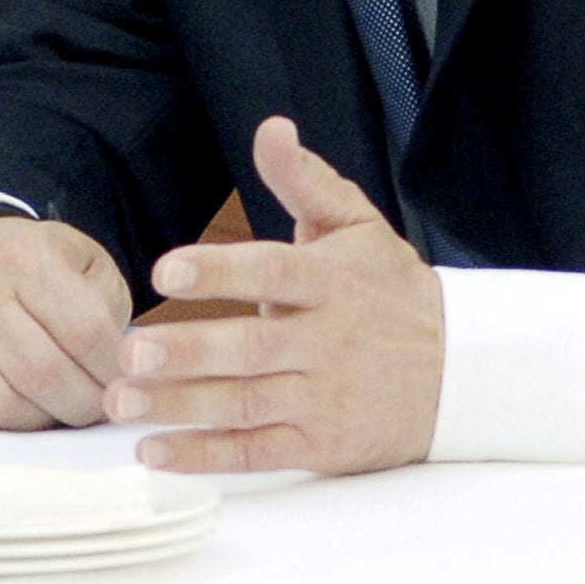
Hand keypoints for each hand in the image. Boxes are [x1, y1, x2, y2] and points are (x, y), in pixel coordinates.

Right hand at [0, 218, 130, 429]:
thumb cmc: (34, 267)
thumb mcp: (83, 262)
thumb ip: (108, 306)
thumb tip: (119, 370)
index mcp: (25, 257)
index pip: (85, 333)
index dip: (114, 372)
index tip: (125, 385)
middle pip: (44, 375)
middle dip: (82, 405)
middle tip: (94, 407)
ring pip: (2, 405)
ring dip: (40, 420)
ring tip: (54, 406)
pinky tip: (8, 398)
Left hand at [106, 116, 442, 474]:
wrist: (463, 370)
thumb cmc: (391, 290)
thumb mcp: (358, 225)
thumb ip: (305, 180)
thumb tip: (271, 128)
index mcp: (331, 281)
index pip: (272, 272)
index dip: (219, 271)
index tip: (165, 270)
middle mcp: (327, 341)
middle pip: (251, 347)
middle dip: (187, 351)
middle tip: (128, 353)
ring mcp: (325, 397)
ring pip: (246, 402)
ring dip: (181, 406)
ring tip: (122, 401)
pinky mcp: (323, 444)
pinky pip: (258, 451)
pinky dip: (207, 455)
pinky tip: (157, 451)